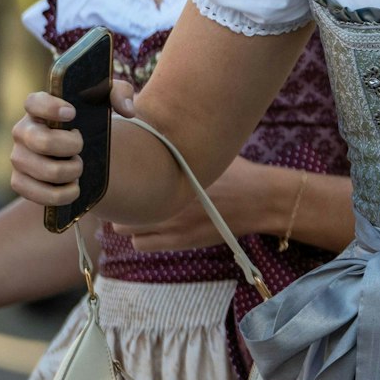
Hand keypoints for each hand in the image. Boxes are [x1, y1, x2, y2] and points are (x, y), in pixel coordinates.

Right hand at [8, 82, 136, 206]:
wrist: (83, 150)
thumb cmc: (90, 120)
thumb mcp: (107, 101)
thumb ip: (121, 94)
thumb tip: (128, 110)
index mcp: (39, 107)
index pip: (33, 102)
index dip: (49, 107)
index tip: (73, 113)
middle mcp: (23, 131)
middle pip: (40, 140)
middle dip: (70, 146)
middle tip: (81, 147)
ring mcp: (19, 157)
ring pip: (43, 170)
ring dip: (69, 172)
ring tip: (78, 168)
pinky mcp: (19, 181)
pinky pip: (34, 193)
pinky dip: (59, 195)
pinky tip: (74, 188)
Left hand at [111, 158, 284, 251]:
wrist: (260, 200)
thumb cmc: (237, 173)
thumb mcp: (207, 154)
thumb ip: (181, 149)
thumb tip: (160, 134)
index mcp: (171, 175)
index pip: (127, 179)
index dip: (122, 178)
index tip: (126, 176)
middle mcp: (166, 200)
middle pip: (120, 205)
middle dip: (123, 200)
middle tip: (131, 194)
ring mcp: (170, 224)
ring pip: (125, 229)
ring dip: (129, 221)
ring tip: (142, 212)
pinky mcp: (178, 242)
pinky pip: (141, 245)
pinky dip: (142, 237)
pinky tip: (155, 227)